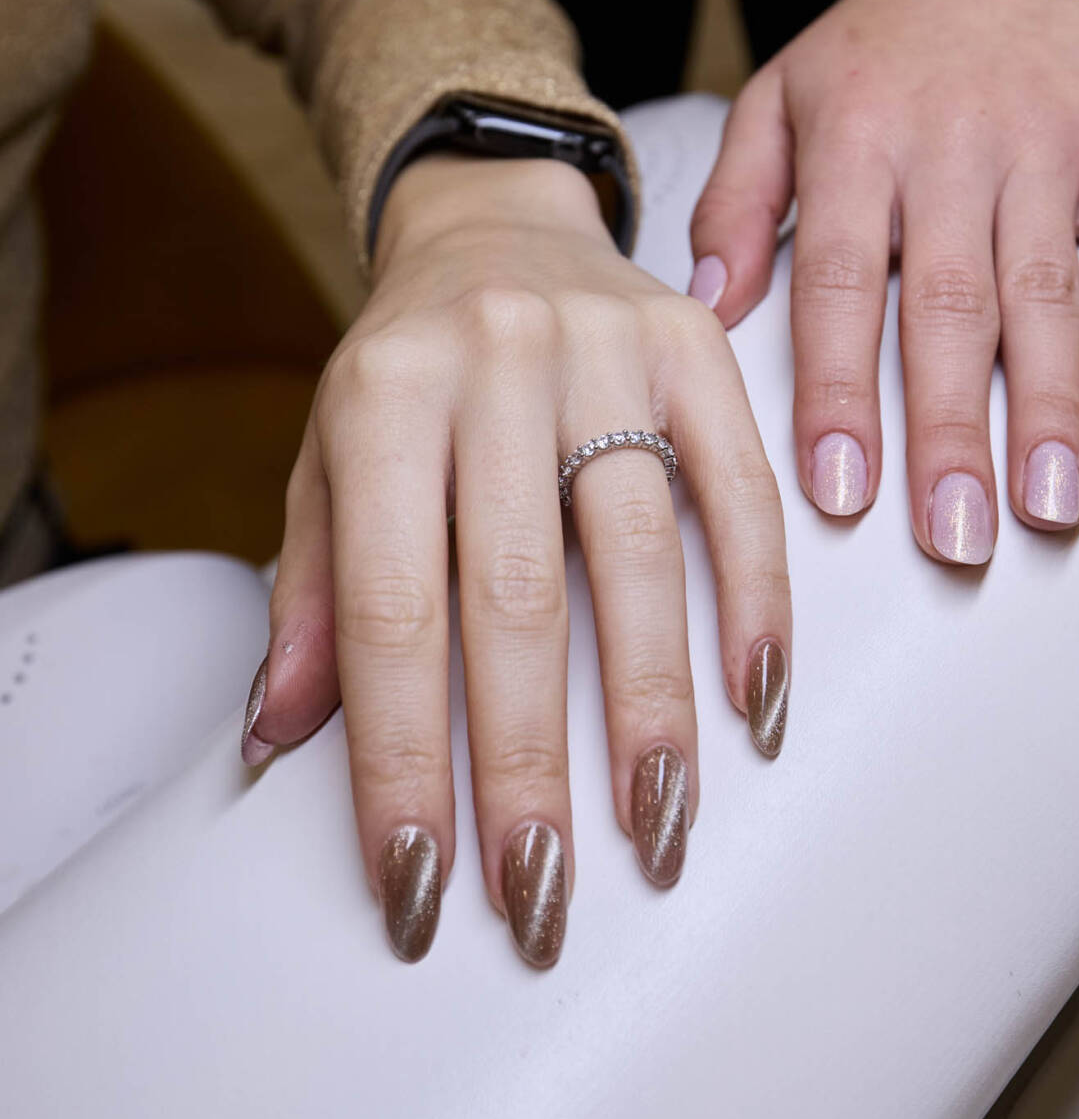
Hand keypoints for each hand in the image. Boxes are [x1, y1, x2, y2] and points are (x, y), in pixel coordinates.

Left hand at [241, 156, 789, 961]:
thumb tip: (282, 737)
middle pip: (513, 596)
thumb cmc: (405, 372)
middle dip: (526, 763)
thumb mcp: (327, 462)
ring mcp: (603, 346)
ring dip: (651, 709)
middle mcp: (490, 360)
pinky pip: (739, 486)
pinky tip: (756, 701)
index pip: (386, 607)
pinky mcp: (696, 345)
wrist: (498, 222)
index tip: (419, 881)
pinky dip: (753, 599)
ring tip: (656, 829)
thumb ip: (311, 595)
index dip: (401, 755)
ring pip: (635, 554)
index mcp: (380, 397)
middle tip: (540, 895)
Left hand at [689, 0, 1078, 558]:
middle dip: (950, 430)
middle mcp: (948, 154)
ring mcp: (1040, 154)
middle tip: (954, 536)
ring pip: (1047, 294)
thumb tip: (707, 308)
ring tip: (1051, 506)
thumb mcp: (773, 100)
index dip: (841, 389)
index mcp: (853, 146)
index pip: (839, 283)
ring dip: (1052, 407)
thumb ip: (732, 205)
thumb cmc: (873, 46)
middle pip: (948, 308)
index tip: (842, 488)